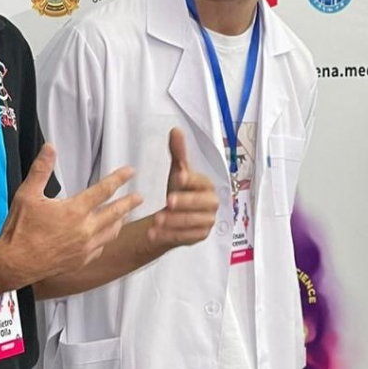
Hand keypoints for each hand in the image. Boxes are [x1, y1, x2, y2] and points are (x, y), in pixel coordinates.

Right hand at [0, 144, 142, 286]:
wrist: (14, 265)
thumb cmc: (20, 229)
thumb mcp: (27, 195)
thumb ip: (41, 170)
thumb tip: (50, 147)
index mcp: (75, 210)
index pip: (104, 190)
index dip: (119, 178)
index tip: (131, 171)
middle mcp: (86, 229)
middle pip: (116, 212)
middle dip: (129, 202)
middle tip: (140, 197)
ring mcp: (85, 247)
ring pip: (111, 232)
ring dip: (120, 221)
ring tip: (125, 215)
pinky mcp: (81, 261)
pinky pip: (101, 247)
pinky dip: (105, 239)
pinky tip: (104, 236)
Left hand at [147, 128, 217, 248]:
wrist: (176, 214)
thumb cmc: (180, 189)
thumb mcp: (177, 170)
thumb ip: (178, 152)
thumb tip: (176, 130)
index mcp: (208, 185)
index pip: (201, 182)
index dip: (190, 180)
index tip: (179, 176)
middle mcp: (212, 203)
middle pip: (200, 204)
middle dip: (184, 203)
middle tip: (168, 202)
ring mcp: (208, 221)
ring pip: (192, 222)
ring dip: (174, 222)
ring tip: (157, 220)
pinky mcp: (200, 236)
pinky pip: (186, 237)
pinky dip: (170, 235)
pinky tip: (155, 233)